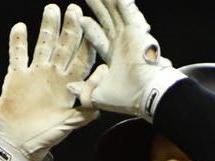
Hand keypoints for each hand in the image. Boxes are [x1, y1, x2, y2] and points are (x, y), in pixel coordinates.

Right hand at [0, 3, 98, 160]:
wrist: (19, 145)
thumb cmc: (46, 137)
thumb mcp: (68, 124)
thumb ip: (83, 110)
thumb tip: (99, 94)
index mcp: (69, 84)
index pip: (81, 58)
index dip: (86, 42)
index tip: (90, 25)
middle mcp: (54, 74)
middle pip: (64, 46)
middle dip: (69, 27)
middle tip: (73, 9)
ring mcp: (35, 74)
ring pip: (42, 45)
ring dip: (47, 28)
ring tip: (51, 10)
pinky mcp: (16, 77)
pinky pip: (17, 56)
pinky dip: (18, 42)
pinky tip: (20, 28)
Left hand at [68, 0, 182, 119]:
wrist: (145, 94)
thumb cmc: (126, 97)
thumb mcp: (98, 95)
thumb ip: (84, 90)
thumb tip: (69, 87)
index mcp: (114, 58)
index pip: (99, 38)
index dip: (90, 29)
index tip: (81, 19)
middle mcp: (122, 44)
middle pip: (107, 20)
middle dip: (98, 8)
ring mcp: (130, 36)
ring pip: (116, 12)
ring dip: (107, 1)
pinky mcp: (136, 30)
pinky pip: (126, 12)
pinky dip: (122, 2)